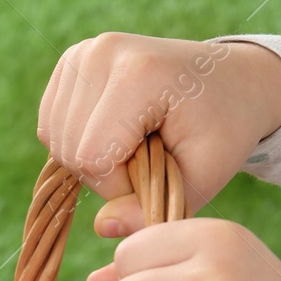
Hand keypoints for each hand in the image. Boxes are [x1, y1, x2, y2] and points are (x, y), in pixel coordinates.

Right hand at [38, 34, 280, 235]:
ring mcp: (83, 53)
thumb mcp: (205, 175)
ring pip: (55, 139)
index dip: (118, 184)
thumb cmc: (223, 128)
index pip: (92, 157)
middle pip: (69, 149)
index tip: (157, 171)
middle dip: (105, 173)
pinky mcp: (71, 61)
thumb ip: (154, 207)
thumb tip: (103, 228)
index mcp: (138, 73)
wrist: (231, 80)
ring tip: (133, 143)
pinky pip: (50, 124)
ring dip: (89, 158)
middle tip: (148, 158)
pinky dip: (77, 141)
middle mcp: (101, 53)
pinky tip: (113, 132)